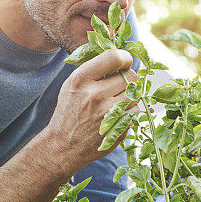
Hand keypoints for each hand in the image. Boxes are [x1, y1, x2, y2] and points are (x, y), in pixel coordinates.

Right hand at [46, 49, 137, 170]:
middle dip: (128, 78)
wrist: (64, 145)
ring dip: (129, 96)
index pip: (114, 57)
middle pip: (131, 76)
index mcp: (81, 79)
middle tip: (119, 84)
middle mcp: (95, 95)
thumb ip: (94, 68)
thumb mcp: (72, 84)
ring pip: (136, 95)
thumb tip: (121, 56)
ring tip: (115, 101)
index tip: (124, 62)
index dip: (125, 58)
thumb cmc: (70, 110)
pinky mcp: (118, 129)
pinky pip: (135, 112)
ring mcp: (108, 114)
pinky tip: (115, 115)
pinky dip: (129, 112)